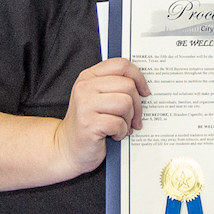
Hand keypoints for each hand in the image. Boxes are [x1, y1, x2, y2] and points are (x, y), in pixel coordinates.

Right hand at [57, 58, 147, 174]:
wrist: (69, 148)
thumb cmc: (89, 123)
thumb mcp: (98, 98)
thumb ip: (115, 86)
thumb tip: (144, 87)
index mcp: (89, 76)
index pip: (121, 65)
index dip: (138, 77)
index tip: (144, 92)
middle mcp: (84, 87)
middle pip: (128, 85)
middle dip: (137, 105)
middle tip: (135, 119)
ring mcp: (84, 105)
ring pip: (126, 103)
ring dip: (129, 119)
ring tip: (122, 127)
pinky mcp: (88, 124)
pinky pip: (119, 123)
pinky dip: (122, 132)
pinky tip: (114, 135)